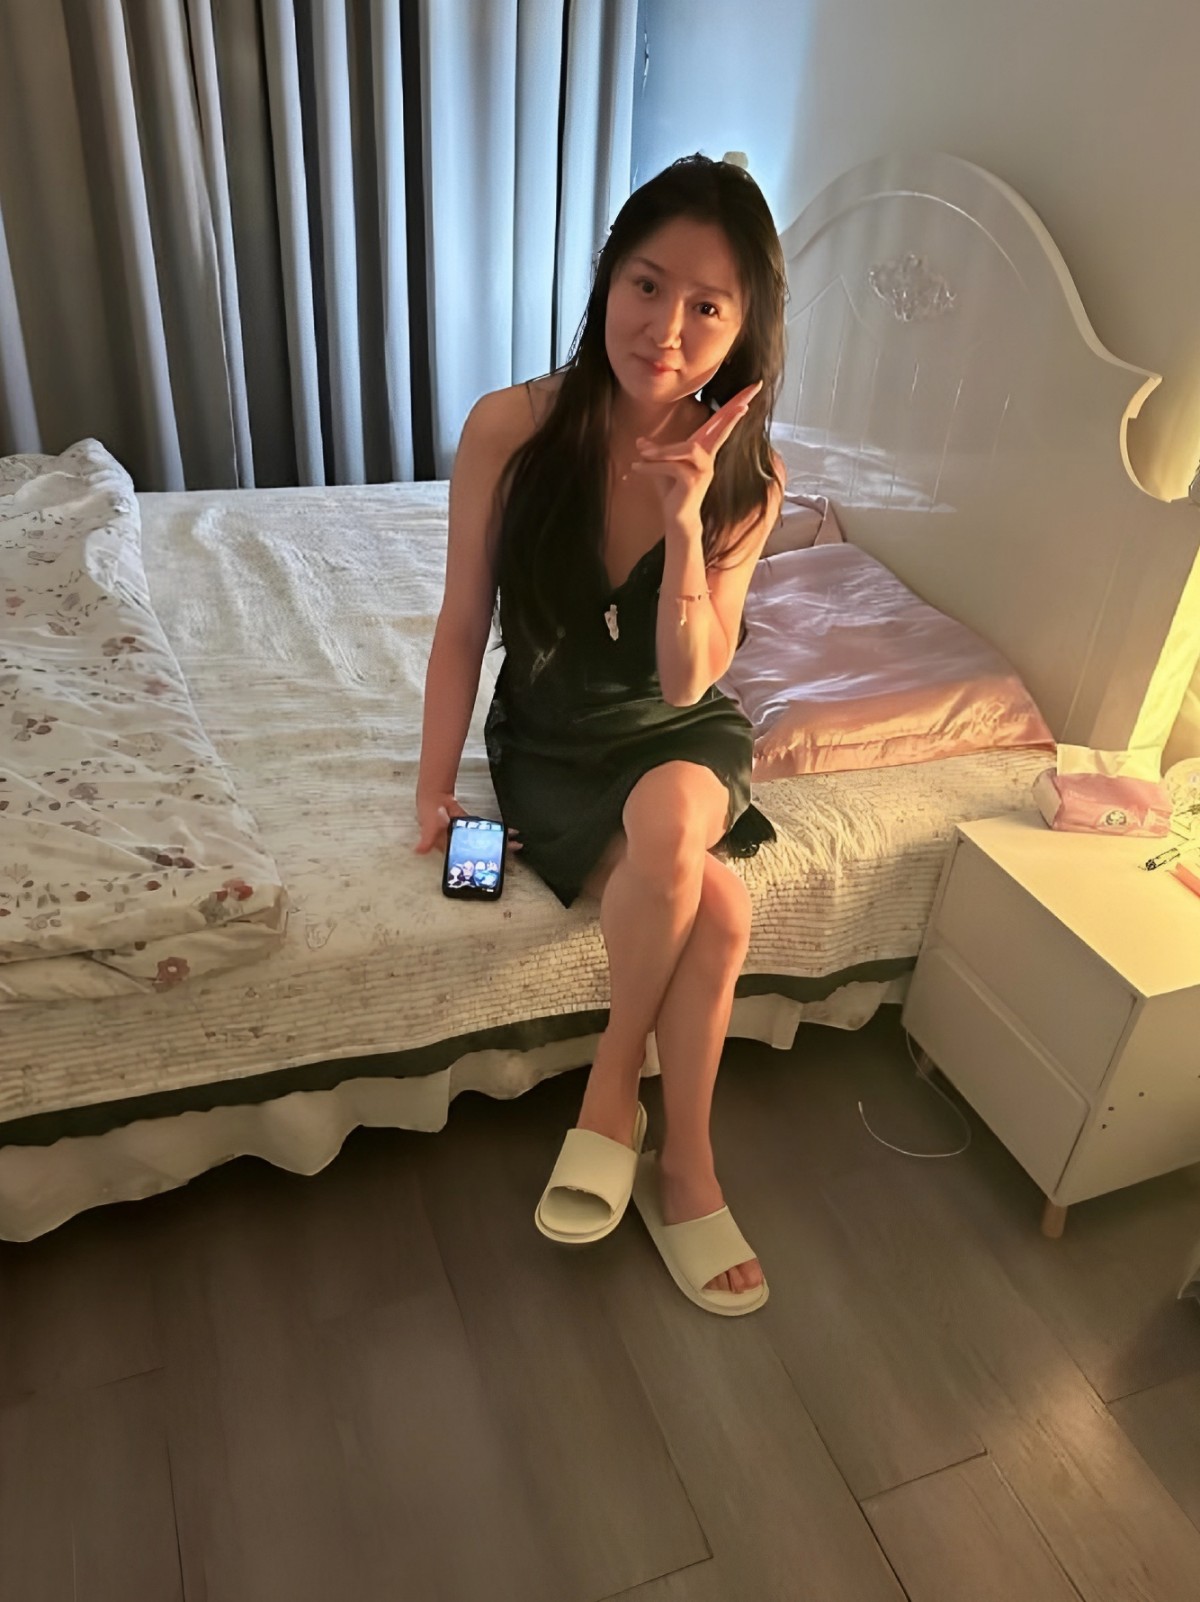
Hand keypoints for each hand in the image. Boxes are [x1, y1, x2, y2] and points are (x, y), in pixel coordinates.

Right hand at [413, 792, 522, 855]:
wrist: (434, 796)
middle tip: (512, 852)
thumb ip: (426, 840)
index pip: (468, 859)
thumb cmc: (429, 814)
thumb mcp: (428, 829)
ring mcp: (469, 835)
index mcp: (450, 849)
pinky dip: (497, 830)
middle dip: (496, 853)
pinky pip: (488, 829)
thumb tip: (418, 851)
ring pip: (487, 842)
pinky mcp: (474, 825)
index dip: (480, 863)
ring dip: (500, 842)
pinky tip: (509, 831)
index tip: (493, 865)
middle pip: (481, 852)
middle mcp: (461, 844)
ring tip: (515, 844)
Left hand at [630, 380, 762, 529]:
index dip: (736, 405)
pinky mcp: (694, 481)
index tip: (755, 387)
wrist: (675, 517)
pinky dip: (652, 466)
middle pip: (722, 429)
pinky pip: (673, 467)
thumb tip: (640, 441)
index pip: (720, 423)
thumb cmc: (672, 489)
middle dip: (734, 413)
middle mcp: (708, 457)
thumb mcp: (661, 465)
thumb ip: (654, 451)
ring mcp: (704, 469)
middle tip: (749, 401)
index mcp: (703, 449)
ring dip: (662, 451)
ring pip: (687, 449)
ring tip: (641, 452)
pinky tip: (636, 468)